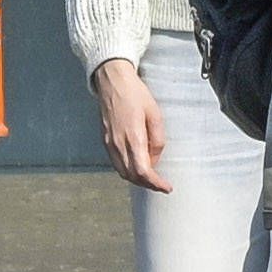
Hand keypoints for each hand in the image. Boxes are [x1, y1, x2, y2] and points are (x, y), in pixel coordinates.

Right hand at [98, 57, 178, 195]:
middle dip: (148, 184)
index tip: (166, 187)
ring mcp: (109, 144)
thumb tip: (155, 159)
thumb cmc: (135, 95)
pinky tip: (138, 165)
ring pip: (122, 172)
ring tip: (152, 178)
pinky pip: (116, 163)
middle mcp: (118, 144)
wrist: (112, 83)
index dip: (155, 183)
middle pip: (132, 176)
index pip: (143, 172)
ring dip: (137, 179)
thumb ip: (157, 139)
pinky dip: (127, 170)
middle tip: (161, 185)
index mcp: (132, 138)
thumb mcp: (155, 114)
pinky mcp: (105, 141)